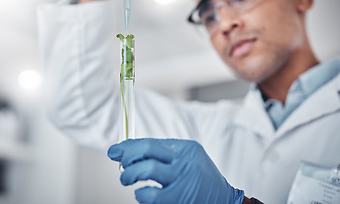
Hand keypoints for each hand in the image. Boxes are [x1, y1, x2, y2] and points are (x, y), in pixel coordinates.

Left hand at [108, 138, 243, 203]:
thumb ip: (163, 155)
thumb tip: (129, 153)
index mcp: (185, 148)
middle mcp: (184, 159)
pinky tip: (141, 194)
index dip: (129, 146)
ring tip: (126, 180)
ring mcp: (183, 178)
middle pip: (148, 149)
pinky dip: (141, 194)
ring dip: (130, 174)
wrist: (224, 200)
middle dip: (128, 156)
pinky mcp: (180, 198)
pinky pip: (152, 194)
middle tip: (122, 166)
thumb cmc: (201, 181)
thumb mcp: (186, 160)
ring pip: (148, 168)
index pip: (151, 142)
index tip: (114, 150)